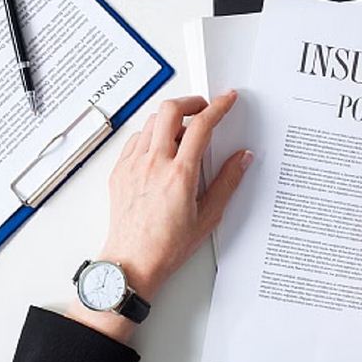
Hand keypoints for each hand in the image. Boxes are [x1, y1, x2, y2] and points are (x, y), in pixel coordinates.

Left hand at [68, 92, 251, 341]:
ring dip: (170, 118)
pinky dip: (151, 135)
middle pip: (170, 110)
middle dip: (191, 102)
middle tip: (203, 109)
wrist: (132, 262)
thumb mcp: (208, 217)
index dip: (218, 107)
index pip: (202, 126)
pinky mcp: (119, 171)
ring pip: (150, 122)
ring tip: (183, 132)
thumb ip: (227, 182)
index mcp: (180, 174)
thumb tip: (242, 158)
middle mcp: (154, 163)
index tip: (228, 99)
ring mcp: (133, 165)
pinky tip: (160, 149)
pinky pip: (135, 139)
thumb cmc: (167, 246)